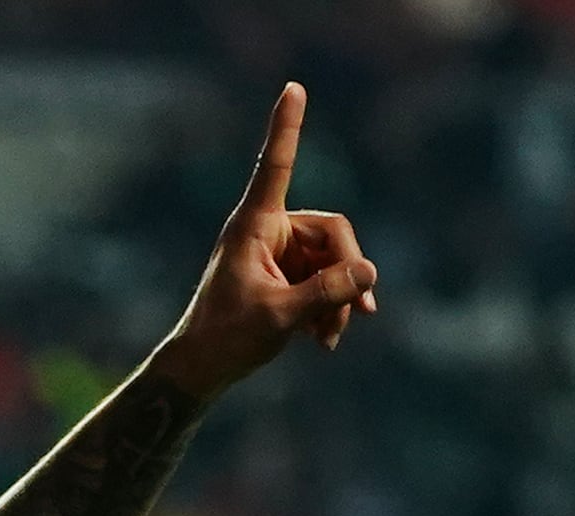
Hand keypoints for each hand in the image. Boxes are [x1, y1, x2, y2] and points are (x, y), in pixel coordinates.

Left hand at [150, 85, 376, 399]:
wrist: (204, 368)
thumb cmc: (228, 338)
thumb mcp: (281, 316)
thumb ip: (326, 293)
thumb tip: (370, 273)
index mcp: (255, 224)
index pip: (276, 166)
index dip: (287, 127)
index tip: (293, 88)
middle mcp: (269, 230)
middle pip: (332, 233)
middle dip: (347, 274)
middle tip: (358, 312)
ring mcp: (279, 252)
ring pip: (333, 262)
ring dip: (339, 300)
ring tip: (330, 338)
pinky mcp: (286, 275)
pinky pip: (324, 281)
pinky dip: (330, 309)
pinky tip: (324, 341)